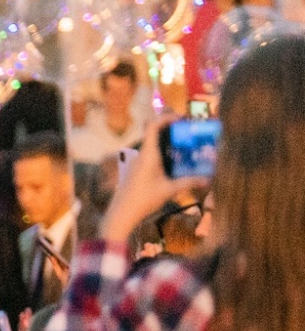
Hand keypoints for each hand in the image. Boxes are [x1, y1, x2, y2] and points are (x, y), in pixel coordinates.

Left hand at [103, 123, 204, 246]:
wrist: (121, 213)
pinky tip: (174, 159)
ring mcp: (137, 162)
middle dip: (170, 127)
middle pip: (153, 132)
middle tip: (187, 129)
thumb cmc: (144, 199)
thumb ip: (189, 182)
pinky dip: (162, 151)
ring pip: (152, 144)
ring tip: (185, 142)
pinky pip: (150, 154)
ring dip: (167, 140)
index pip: (153, 125)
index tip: (181, 118)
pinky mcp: (136, 169)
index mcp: (148, 154)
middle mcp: (141, 154)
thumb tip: (208, 179)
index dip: (166, 117)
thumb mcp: (170, 190)